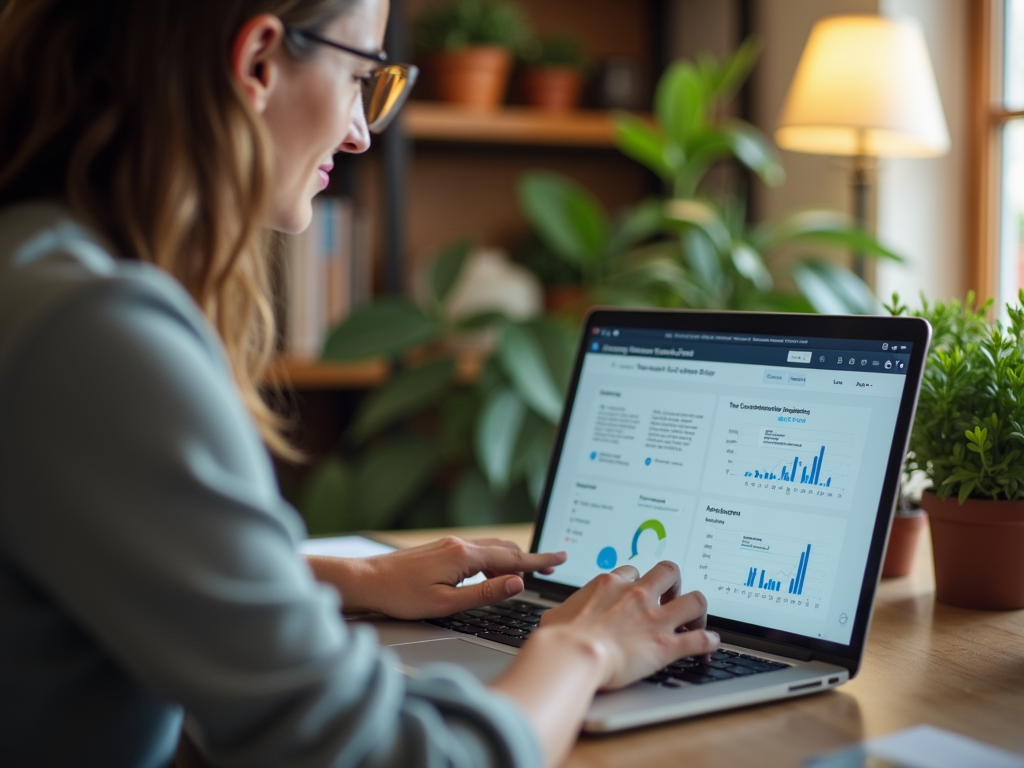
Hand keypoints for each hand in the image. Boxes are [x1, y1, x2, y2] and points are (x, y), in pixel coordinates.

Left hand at [308, 536, 565, 619]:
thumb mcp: (447, 604)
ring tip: (527, 572)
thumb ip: (485, 593)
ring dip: (512, 557)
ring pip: (492, 547)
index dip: (540, 560)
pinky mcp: (442, 548)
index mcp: (464, 557)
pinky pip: (478, 549)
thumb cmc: (402, 596)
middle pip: (505, 549)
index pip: (512, 559)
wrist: (367, 579)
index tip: (561, 557)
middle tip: (551, 568)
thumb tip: (517, 583)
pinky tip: (493, 570)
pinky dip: (495, 557)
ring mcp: (450, 544)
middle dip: (530, 559)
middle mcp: (460, 544)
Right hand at [538, 560, 717, 689]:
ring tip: (695, 620)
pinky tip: (709, 646)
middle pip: (670, 571)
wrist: (573, 655)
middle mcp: (637, 596)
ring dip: (698, 611)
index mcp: (610, 585)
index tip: (639, 592)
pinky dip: (708, 642)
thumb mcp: (554, 616)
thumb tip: (555, 618)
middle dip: (674, 584)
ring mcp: (655, 619)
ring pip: (695, 600)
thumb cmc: (559, 638)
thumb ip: (563, 612)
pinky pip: (700, 639)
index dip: (639, 582)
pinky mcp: (666, 644)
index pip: (633, 571)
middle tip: (669, 599)